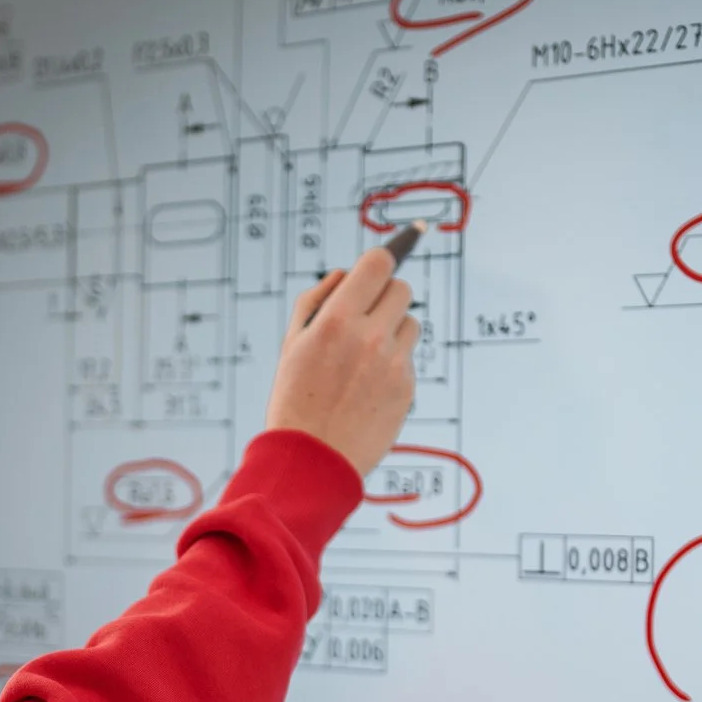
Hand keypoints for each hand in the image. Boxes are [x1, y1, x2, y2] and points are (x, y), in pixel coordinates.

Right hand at [264, 246, 419, 476]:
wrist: (311, 461)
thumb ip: (317, 300)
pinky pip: (408, 358)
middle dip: (386, 294)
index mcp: (337, 321)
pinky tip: (367, 387)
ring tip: (363, 359)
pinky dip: (393, 363)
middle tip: (367, 314)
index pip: (379, 264)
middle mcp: (370, 338)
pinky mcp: (408, 389)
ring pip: (410, 322)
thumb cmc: (294, 399)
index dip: (391, 251)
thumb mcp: (291, 344)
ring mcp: (393, 365)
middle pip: (402, 288)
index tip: (405, 240)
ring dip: (393, 329)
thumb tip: (347, 274)